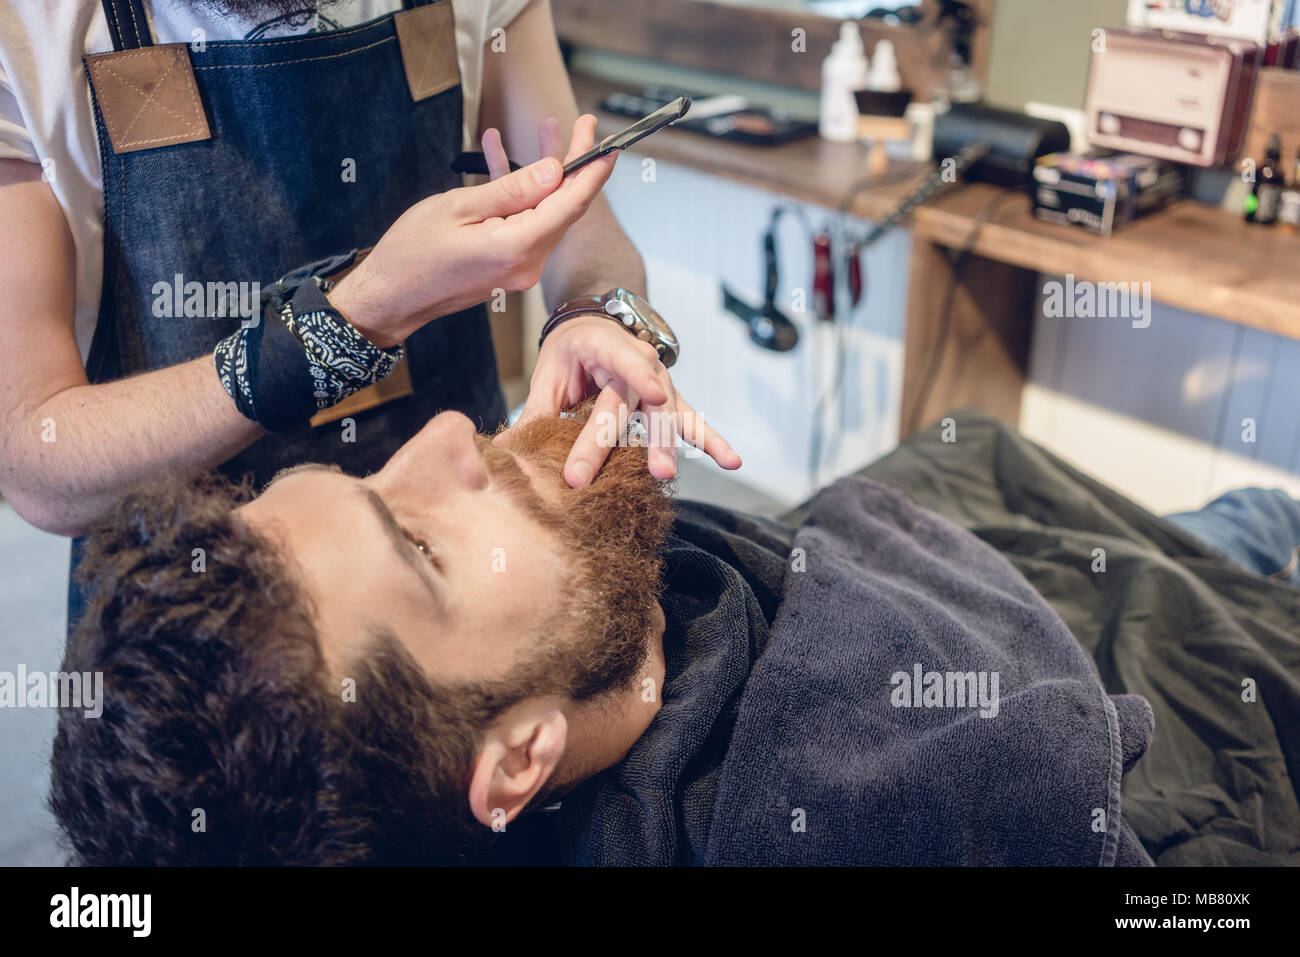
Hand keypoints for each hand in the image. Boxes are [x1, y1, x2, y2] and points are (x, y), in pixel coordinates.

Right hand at [327, 116, 616, 347]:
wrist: (390, 296)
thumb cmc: (413, 253)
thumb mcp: (459, 208)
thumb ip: (512, 190)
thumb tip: (555, 171)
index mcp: (517, 247)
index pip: (571, 203)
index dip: (592, 168)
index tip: (605, 140)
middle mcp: (527, 263)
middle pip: (564, 206)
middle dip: (574, 164)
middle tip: (581, 126)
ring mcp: (519, 267)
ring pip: (546, 211)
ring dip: (545, 173)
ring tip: (545, 130)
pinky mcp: (508, 265)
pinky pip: (524, 222)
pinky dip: (518, 192)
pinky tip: (501, 155)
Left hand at [503, 314, 741, 486]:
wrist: (596, 324)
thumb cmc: (570, 353)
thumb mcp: (549, 372)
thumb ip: (535, 412)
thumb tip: (508, 450)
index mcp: (605, 345)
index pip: (622, 361)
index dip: (638, 377)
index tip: (652, 396)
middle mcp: (640, 362)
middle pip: (635, 404)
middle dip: (635, 439)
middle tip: (643, 471)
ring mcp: (659, 382)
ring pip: (666, 416)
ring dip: (668, 446)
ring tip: (665, 474)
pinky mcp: (670, 401)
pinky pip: (693, 422)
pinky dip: (712, 441)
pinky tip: (733, 461)